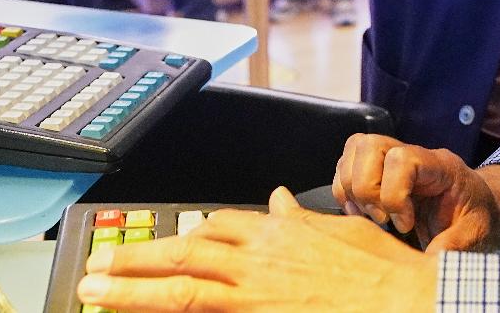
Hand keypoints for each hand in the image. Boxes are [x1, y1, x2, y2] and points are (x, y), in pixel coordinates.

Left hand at [77, 188, 436, 312]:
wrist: (405, 299)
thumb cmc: (380, 270)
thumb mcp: (338, 229)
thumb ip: (299, 218)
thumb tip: (277, 199)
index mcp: (277, 233)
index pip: (215, 228)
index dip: (180, 237)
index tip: (156, 245)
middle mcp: (258, 261)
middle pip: (182, 254)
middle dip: (134, 261)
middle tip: (94, 267)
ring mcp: (255, 295)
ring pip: (180, 290)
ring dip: (132, 291)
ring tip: (95, 292)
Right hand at [332, 134, 499, 252]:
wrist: (478, 205)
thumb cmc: (477, 215)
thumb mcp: (474, 234)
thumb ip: (453, 246)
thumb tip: (427, 262)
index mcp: (440, 166)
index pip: (402, 158)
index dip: (394, 194)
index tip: (405, 224)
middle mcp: (414, 154)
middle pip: (370, 146)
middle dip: (367, 189)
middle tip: (384, 219)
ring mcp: (393, 157)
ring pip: (354, 150)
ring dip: (353, 189)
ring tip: (373, 217)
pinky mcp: (378, 168)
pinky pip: (347, 165)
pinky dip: (346, 191)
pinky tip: (363, 213)